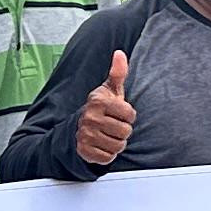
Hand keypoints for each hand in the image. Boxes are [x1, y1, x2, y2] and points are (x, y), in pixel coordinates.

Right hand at [73, 54, 136, 170]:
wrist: (81, 128)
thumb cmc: (102, 107)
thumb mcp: (110, 90)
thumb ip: (118, 72)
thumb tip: (120, 53)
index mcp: (98, 101)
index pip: (130, 114)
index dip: (129, 116)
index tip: (120, 114)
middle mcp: (90, 117)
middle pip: (125, 131)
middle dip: (123, 131)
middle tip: (114, 126)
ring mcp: (85, 135)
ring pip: (118, 146)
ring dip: (117, 143)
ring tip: (109, 135)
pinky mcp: (84, 150)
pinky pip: (108, 157)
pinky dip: (108, 154)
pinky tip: (102, 145)